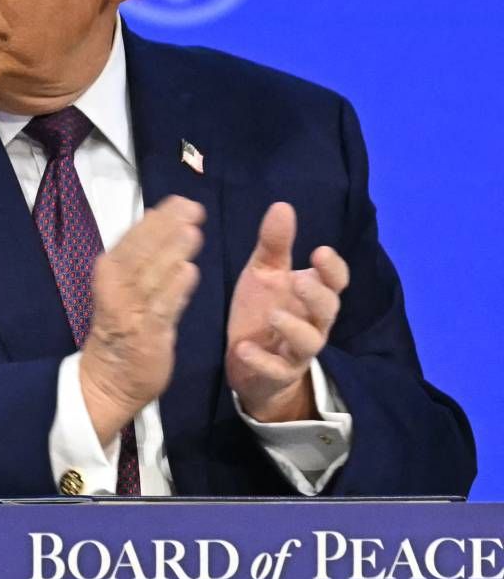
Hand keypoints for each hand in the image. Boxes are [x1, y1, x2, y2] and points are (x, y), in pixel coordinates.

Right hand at [79, 195, 205, 445]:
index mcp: (110, 270)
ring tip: (193, 232)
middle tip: (193, 208)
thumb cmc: (123, 327)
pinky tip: (189, 272)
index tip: (182, 200)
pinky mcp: (146, 334)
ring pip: (151, 275)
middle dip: (166, 227)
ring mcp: (129, 309)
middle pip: (141, 250)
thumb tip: (163, 221)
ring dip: (170, 252)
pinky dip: (174, 289)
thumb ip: (145, 259)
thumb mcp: (126, 287)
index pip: (135, 237)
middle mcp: (116, 285)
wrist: (110, 378)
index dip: (158, 218)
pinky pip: (161, 308)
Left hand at [226, 201, 348, 422]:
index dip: (333, 269)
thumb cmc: (263, 310)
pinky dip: (261, 360)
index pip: (335, 282)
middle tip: (300, 282)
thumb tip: (283, 205)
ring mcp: (296, 350)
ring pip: (309, 342)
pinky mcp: (277, 372)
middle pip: (328, 310)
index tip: (320, 252)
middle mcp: (312, 322)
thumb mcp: (265, 274)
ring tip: (273, 316)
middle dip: (318, 296)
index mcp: (312, 295)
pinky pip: (276, 369)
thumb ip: (274, 244)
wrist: (250, 362)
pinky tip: (243, 348)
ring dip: (293, 329)